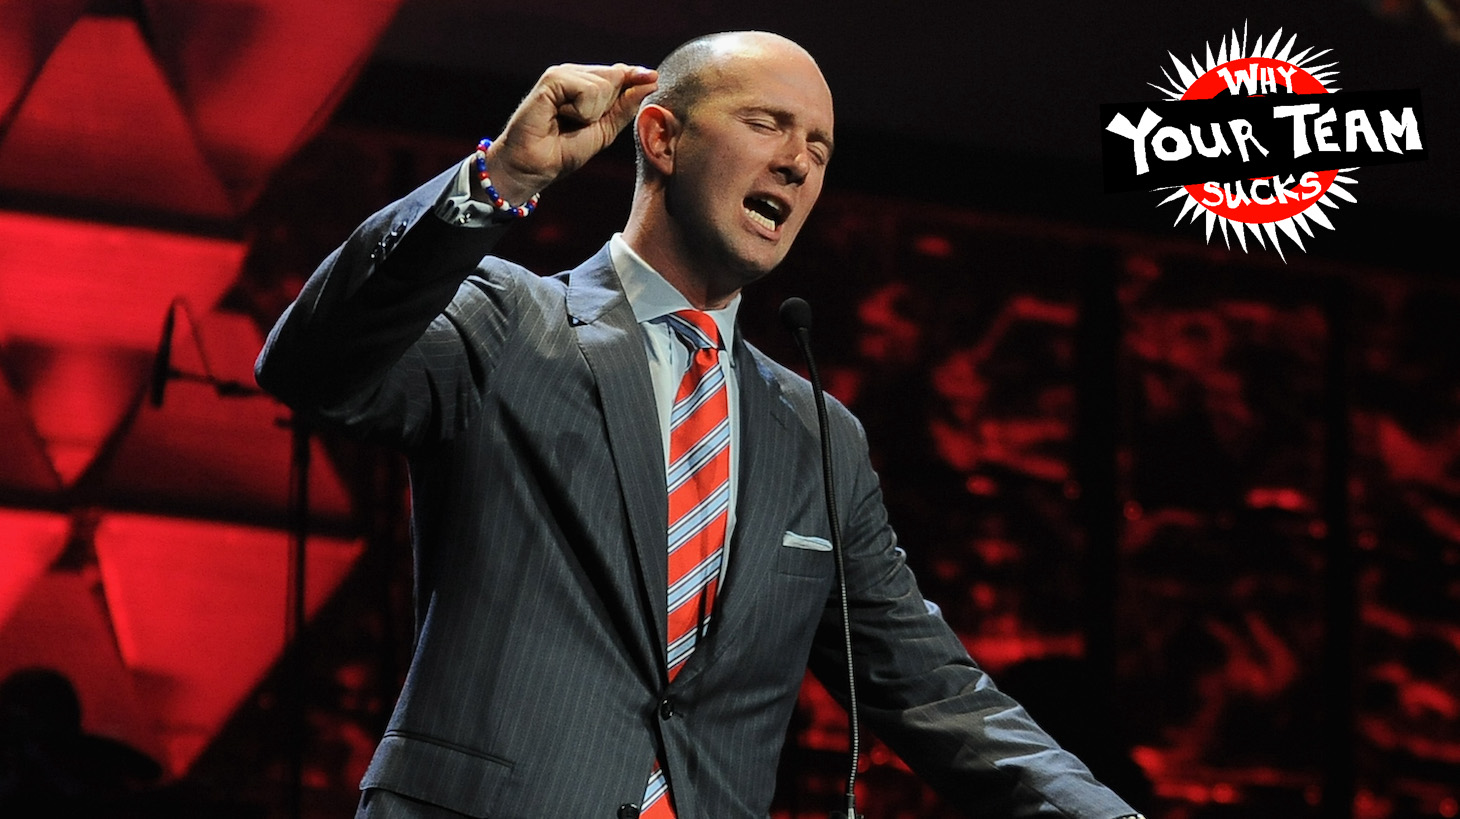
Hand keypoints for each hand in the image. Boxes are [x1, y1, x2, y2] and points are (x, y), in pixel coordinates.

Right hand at [482, 63, 657, 204]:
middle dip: (607, 107)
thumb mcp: (604, 130)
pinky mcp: (552, 79)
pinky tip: (562, 116)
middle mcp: (574, 74)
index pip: (619, 73)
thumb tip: (650, 81)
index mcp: (586, 84)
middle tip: (581, 124)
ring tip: (568, 122)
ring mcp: (562, 74)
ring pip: (603, 83)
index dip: (636, 77)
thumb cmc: (563, 151)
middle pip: (615, 77)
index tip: (654, 78)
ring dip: (592, 112)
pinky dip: (582, 111)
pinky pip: (587, 90)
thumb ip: (625, 107)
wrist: (534, 166)